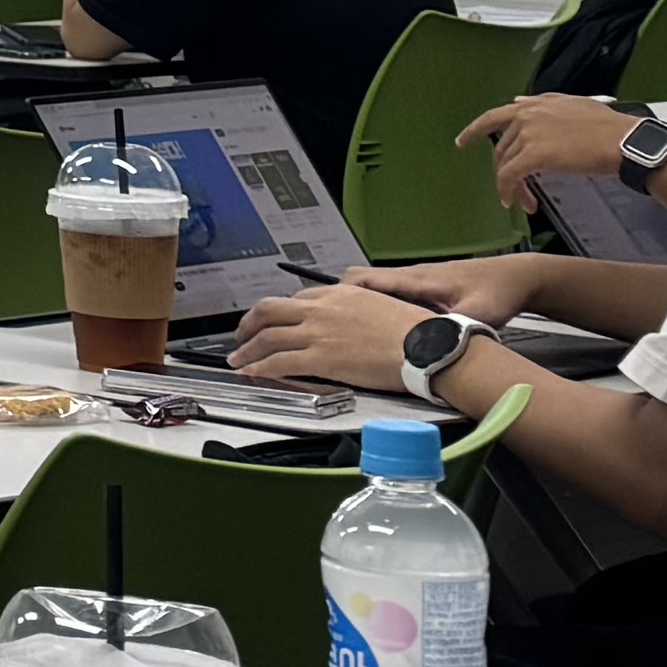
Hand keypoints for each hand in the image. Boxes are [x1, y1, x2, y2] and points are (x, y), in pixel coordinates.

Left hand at [227, 278, 432, 392]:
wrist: (428, 347)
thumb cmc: (417, 331)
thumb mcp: (382, 305)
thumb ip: (358, 309)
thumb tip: (351, 322)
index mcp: (340, 293)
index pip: (299, 299)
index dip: (281, 312)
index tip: (275, 322)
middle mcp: (323, 308)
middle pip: (271, 310)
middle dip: (250, 323)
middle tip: (243, 335)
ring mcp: (319, 333)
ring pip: (268, 336)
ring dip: (248, 349)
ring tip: (238, 358)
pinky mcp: (321, 358)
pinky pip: (278, 362)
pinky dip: (258, 367)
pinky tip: (250, 372)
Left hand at [467, 92, 654, 205]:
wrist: (626, 142)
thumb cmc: (611, 129)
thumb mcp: (576, 105)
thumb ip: (546, 104)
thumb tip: (519, 103)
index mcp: (537, 104)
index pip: (497, 115)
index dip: (476, 130)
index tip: (462, 141)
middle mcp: (528, 115)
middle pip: (502, 147)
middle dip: (505, 171)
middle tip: (513, 190)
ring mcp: (529, 133)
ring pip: (505, 163)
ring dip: (512, 186)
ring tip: (523, 201)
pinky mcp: (533, 153)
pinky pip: (509, 176)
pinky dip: (509, 190)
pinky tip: (518, 202)